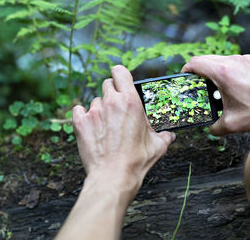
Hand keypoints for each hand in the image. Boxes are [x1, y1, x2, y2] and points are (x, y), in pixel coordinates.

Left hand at [72, 65, 174, 199]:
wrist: (113, 176)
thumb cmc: (136, 161)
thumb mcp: (157, 146)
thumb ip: (165, 136)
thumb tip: (170, 135)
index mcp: (131, 102)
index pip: (120, 72)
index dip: (119, 75)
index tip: (121, 81)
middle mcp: (111, 102)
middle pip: (107, 84)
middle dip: (112, 93)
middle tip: (116, 108)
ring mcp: (94, 111)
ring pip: (95, 100)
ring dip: (100, 108)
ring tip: (105, 125)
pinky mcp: (80, 122)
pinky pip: (79, 110)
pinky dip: (83, 116)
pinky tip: (91, 126)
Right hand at [182, 55, 249, 134]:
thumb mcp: (232, 124)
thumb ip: (214, 127)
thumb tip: (209, 128)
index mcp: (224, 73)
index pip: (195, 63)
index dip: (185, 70)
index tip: (184, 78)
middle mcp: (234, 61)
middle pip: (206, 59)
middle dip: (198, 71)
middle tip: (197, 84)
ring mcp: (246, 59)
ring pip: (221, 59)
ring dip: (214, 70)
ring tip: (217, 87)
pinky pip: (236, 62)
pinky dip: (230, 70)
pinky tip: (235, 86)